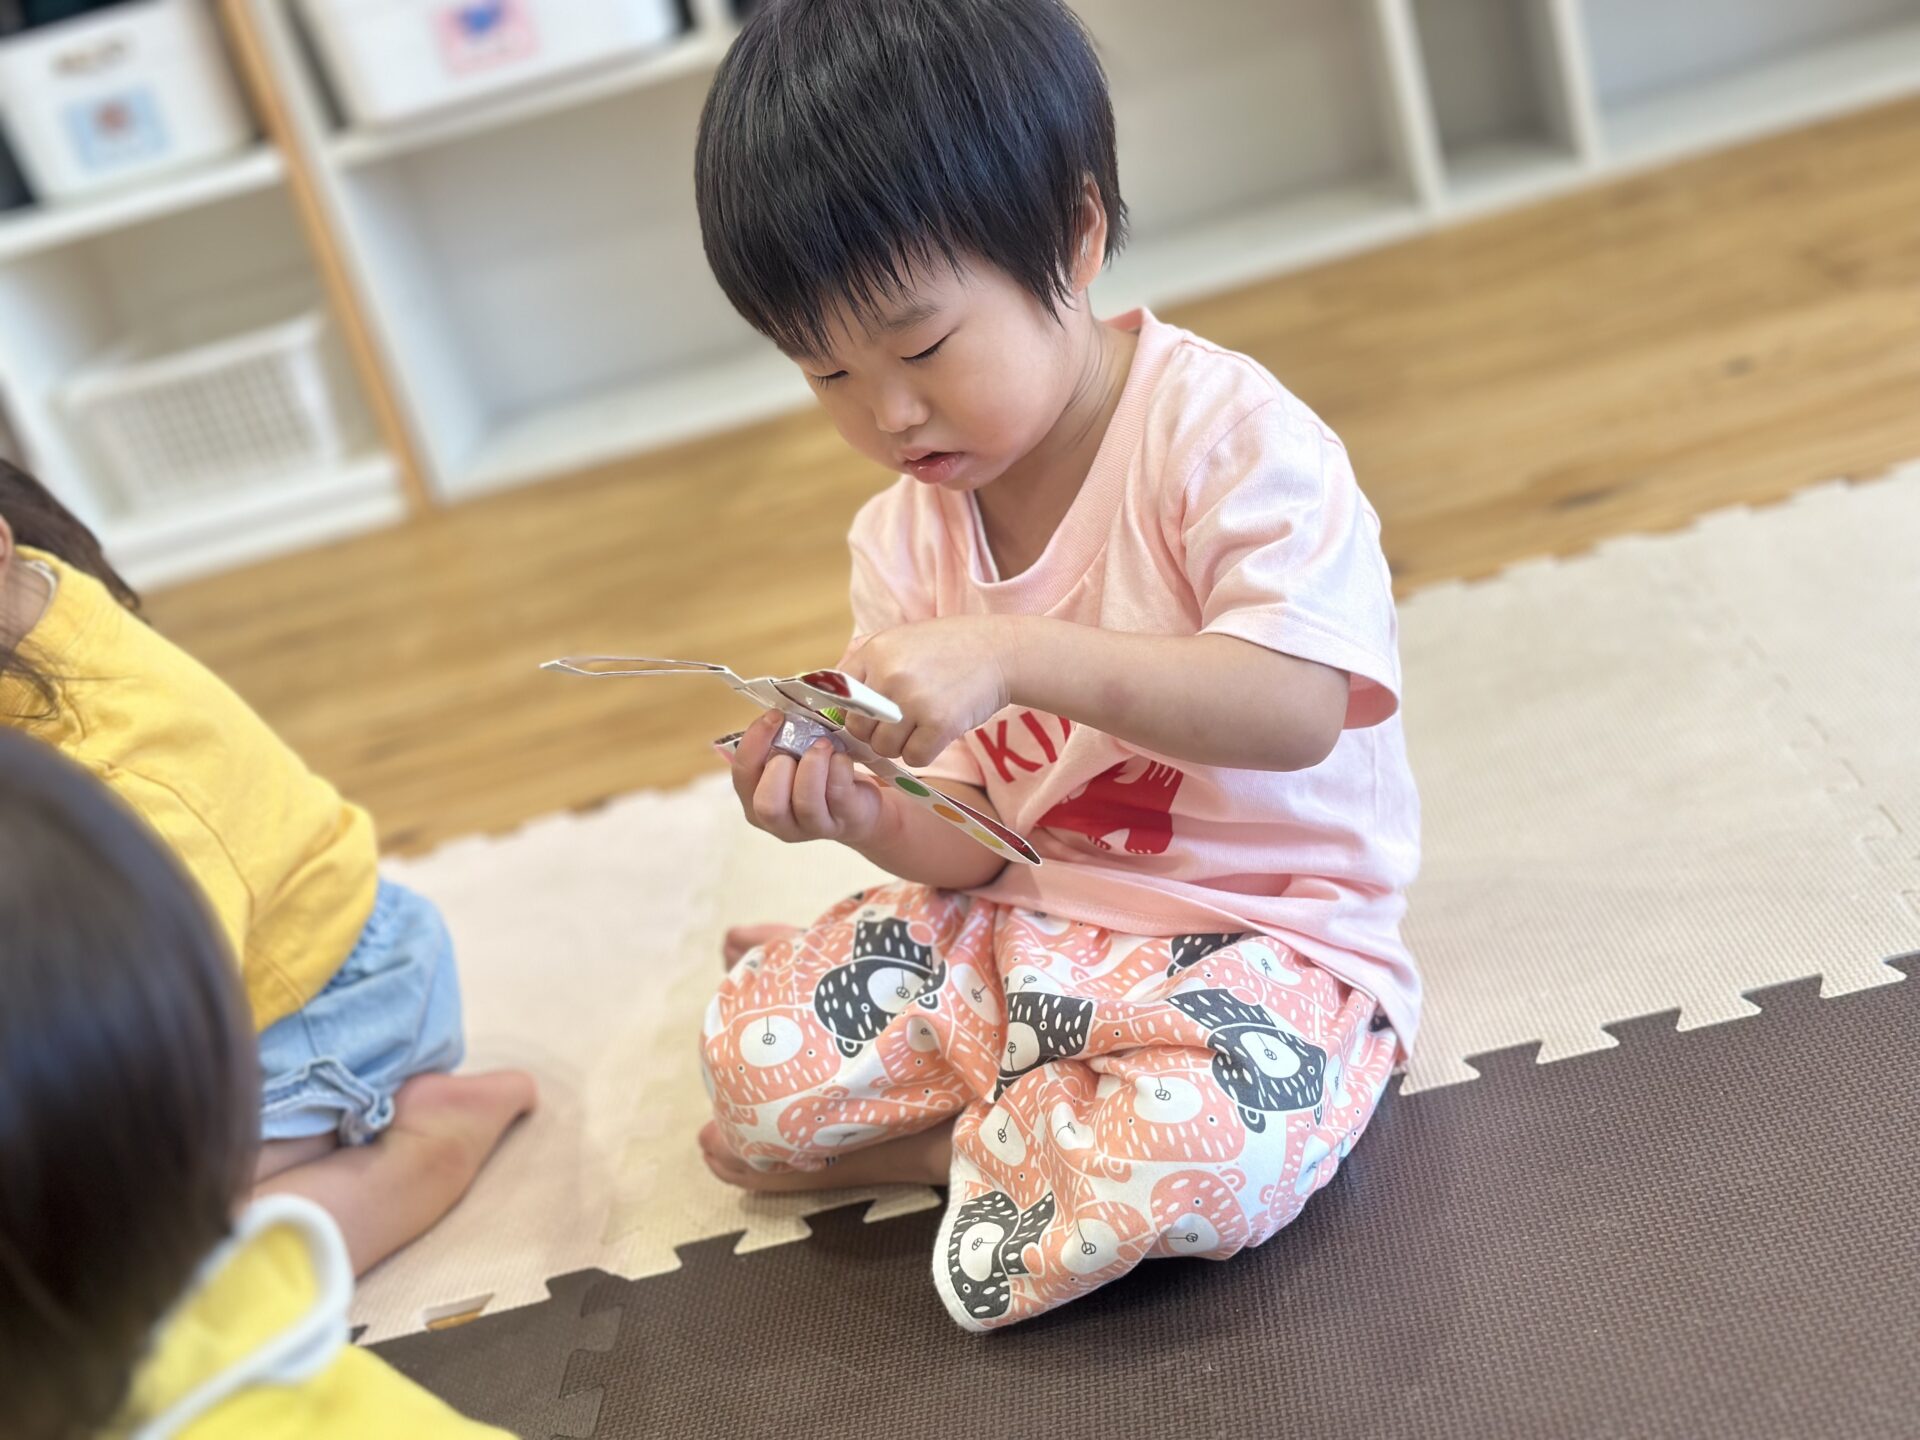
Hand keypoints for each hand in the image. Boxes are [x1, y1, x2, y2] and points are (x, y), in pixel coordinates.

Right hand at [729, 712, 886, 846]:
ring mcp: (813, 828)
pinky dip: (839, 768)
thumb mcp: (791, 758)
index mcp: (755, 801)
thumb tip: (781, 713)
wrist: (857, 802)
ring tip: (824, 744)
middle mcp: (780, 822)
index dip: (755, 742)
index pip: (743, 775)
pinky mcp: (845, 821)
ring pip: (807, 802)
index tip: (775, 716)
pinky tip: (841, 757)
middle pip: (767, 805)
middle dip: (780, 767)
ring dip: (814, 764)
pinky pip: (838, 794)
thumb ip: (779, 743)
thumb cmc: (816, 774)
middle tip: (798, 744)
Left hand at [839, 618, 1015, 766]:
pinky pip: (914, 758)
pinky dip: (924, 753)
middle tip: (900, 724)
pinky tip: (937, 733)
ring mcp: (914, 701)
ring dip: (902, 745)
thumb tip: (830, 697)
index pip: (839, 698)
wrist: (999, 651)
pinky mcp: (940, 724)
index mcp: (875, 652)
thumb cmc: (947, 648)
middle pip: (859, 729)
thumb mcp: (900, 639)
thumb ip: (864, 662)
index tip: (864, 720)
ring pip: (885, 748)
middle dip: (876, 734)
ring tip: (922, 724)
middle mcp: (889, 675)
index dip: (850, 714)